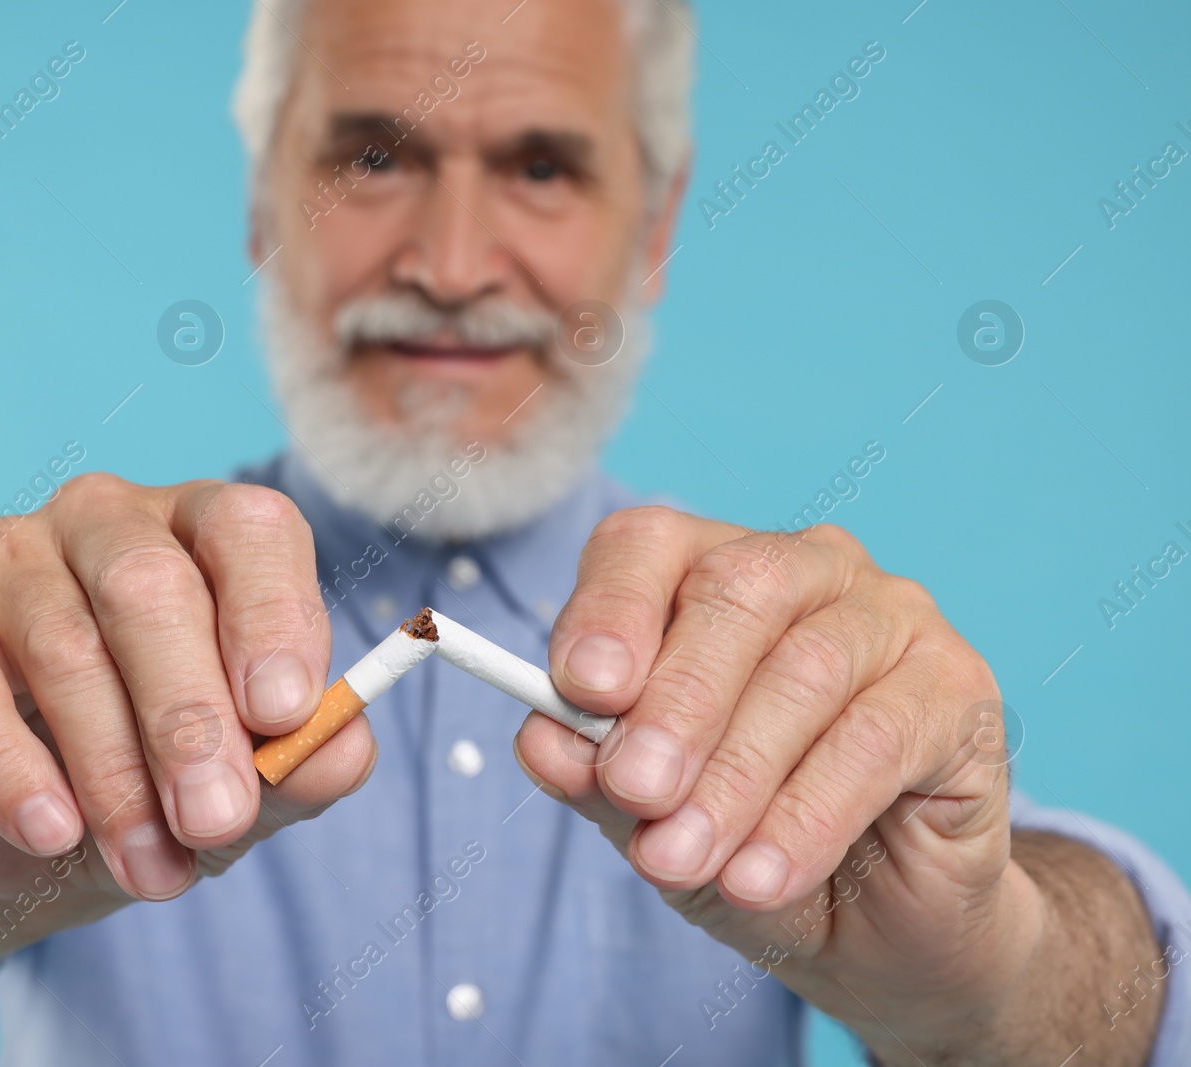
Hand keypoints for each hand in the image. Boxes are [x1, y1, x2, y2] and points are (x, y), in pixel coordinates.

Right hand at [0, 474, 374, 913]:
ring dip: (113, 775)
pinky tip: (49, 832)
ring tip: (150, 869)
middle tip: (216, 820)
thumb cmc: (153, 774)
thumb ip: (300, 761)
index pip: (251, 531)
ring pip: (66, 649)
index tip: (284, 715)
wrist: (20, 831)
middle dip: (190, 720)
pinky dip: (9, 769)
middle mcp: (107, 517)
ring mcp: (7, 550)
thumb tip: (343, 746)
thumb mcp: (242, 778)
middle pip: (152, 589)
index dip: (272, 615)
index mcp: (203, 531)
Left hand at [516, 506, 1039, 1051]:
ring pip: (805, 672)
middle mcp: (805, 569)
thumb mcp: (650, 818)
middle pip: (735, 596)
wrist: (878, 928)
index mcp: (710, 572)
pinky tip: (760, 877)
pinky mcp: (958, 689)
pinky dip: (807, 816)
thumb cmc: (748, 840)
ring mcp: (891, 618)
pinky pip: (877, 740)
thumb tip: (539, 738)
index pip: (645, 546)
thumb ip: (595, 772)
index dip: (609, 609)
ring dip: (734, 777)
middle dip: (674, 704)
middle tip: (634, 792)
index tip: (579, 688)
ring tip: (682, 860)